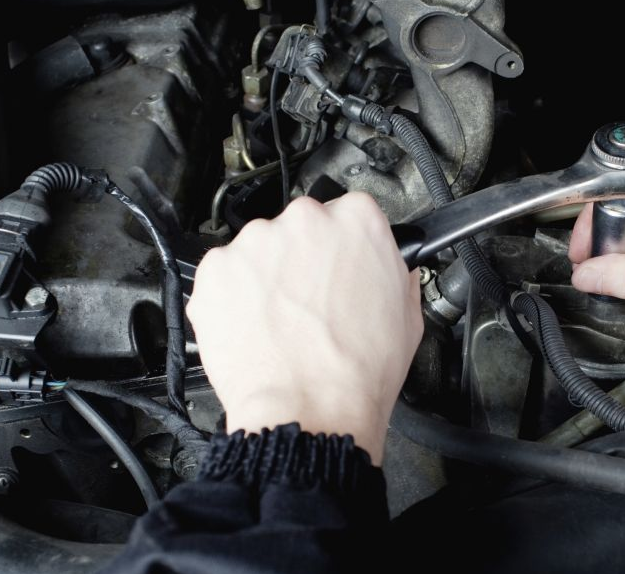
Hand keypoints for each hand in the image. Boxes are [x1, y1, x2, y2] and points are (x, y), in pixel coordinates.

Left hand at [187, 193, 421, 461]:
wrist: (308, 412)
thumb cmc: (357, 374)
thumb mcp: (407, 318)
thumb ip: (395, 276)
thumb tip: (388, 269)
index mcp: (358, 221)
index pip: (350, 213)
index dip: (345, 248)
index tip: (340, 268)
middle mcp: (305, 220)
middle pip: (301, 227)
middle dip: (303, 260)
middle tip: (310, 305)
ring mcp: (256, 242)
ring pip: (260, 250)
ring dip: (267, 278)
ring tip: (280, 324)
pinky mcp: (217, 269)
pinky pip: (225, 274)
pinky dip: (233, 297)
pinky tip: (254, 328)